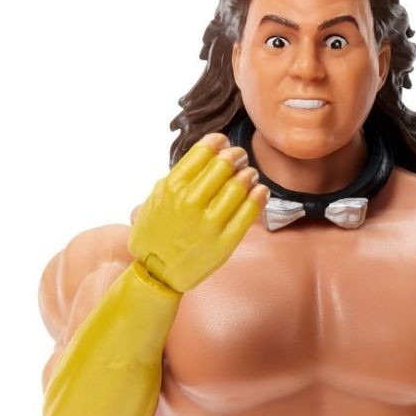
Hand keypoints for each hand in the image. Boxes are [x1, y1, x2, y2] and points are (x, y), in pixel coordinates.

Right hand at [128, 133, 268, 292]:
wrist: (156, 272)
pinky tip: (261, 191)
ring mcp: (209, 222)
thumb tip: (206, 154)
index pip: (204, 151)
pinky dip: (259, 197)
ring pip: (239, 186)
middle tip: (240, 158)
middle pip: (224, 164)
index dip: (219, 142)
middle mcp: (191, 202)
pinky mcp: (225, 241)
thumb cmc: (155, 233)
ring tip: (250, 174)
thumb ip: (179, 176)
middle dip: (236, 156)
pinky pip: (249, 213)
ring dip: (249, 174)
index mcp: (172, 187)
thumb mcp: (157, 198)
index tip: (224, 143)